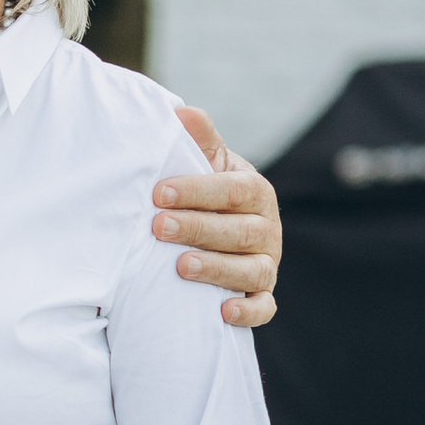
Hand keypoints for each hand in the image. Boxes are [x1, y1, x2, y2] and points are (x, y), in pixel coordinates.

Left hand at [154, 104, 279, 326]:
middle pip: (240, 231)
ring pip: (252, 270)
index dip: (198, 191)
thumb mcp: (205, 163)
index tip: (159, 193)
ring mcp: (266, 262)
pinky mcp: (262, 293)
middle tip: (158, 227)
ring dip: (217, 269)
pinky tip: (223, 312)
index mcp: (255, 191)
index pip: (233, 190)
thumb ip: (198, 140)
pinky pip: (264, 307)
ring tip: (181, 267)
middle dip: (198, 229)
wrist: (219, 227)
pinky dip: (248, 311)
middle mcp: (267, 228)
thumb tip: (180, 112)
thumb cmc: (206, 193)